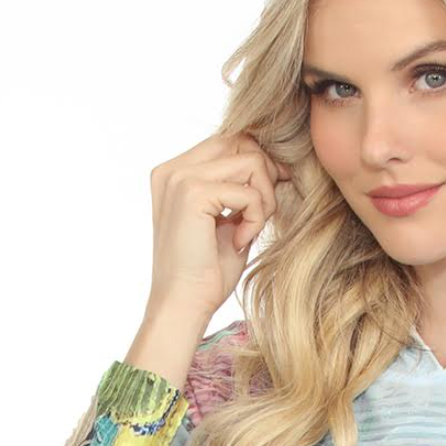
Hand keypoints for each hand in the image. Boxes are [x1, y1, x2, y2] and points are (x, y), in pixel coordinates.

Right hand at [146, 130, 291, 324]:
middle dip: (266, 176)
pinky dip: (256, 219)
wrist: (184, 303)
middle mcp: (173, 169)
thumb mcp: (225, 220)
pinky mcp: (193, 194)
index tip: (269, 195)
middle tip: (265, 213)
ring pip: (251, 163)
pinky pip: (249, 194)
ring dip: (264, 200)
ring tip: (251, 230)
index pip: (229, 142)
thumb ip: (238, 188)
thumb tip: (272, 164)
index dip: (258, 163)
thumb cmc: (206, 270)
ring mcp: (180, 179)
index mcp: (174, 172)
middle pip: (241, 143)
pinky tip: (240, 243)